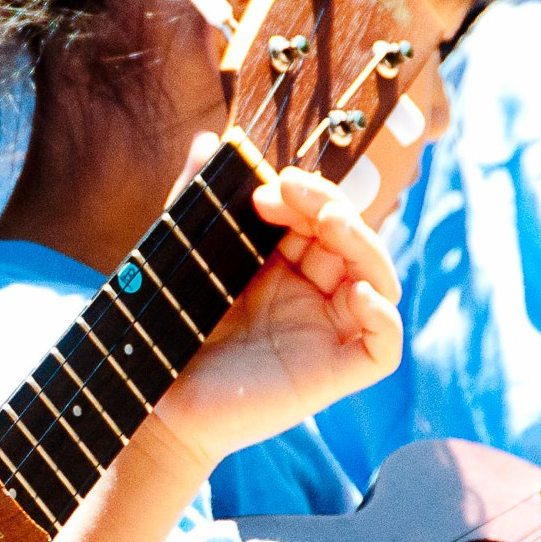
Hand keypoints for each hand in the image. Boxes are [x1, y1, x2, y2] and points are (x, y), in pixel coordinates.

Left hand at [151, 162, 401, 468]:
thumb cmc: (171, 331)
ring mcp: (330, 334)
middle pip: (354, 240)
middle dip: (331, 206)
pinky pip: (384, 345)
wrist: (156, 401)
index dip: (305, 195)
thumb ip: (195, 199)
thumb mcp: (185, 256)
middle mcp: (315, 296)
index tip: (265, 185)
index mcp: (286, 266)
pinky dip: (383, 316)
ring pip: (378, 279)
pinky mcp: (337, 374)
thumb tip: (209, 140)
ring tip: (329, 221)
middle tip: (288, 188)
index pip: (320, 217)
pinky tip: (356, 293)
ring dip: (363, 243)